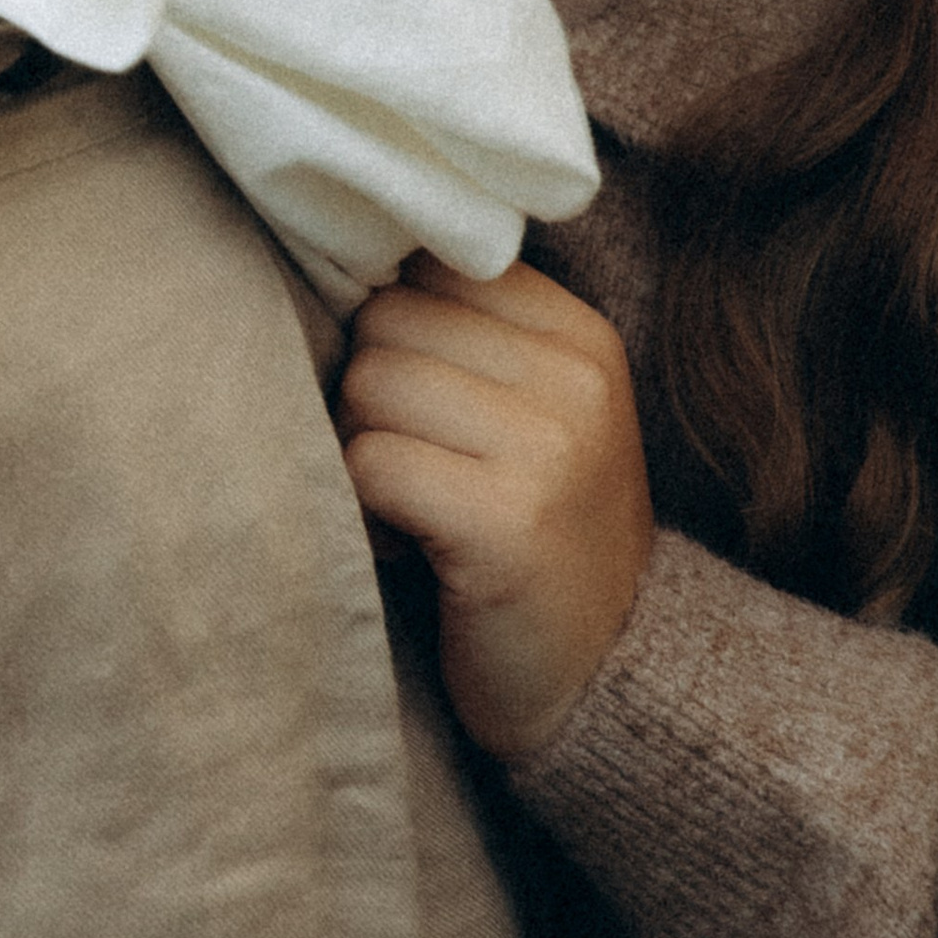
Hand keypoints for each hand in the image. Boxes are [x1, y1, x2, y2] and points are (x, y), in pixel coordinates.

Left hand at [340, 253, 652, 762]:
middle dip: (369, 394)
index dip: (393, 329)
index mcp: (580, 335)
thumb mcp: (530, 413)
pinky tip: (406, 546)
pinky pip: (371, 464)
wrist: (597, 683)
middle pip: (386, 318)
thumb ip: (462, 334)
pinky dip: (365, 511)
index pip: (429, 262)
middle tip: (414, 466)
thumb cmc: (532, 537)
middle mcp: (574, 376)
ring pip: (368, 384)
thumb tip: (340, 255)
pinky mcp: (505, 521)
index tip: (420, 402)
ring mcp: (548, 447)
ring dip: (362, 453)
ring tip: (413, 507)